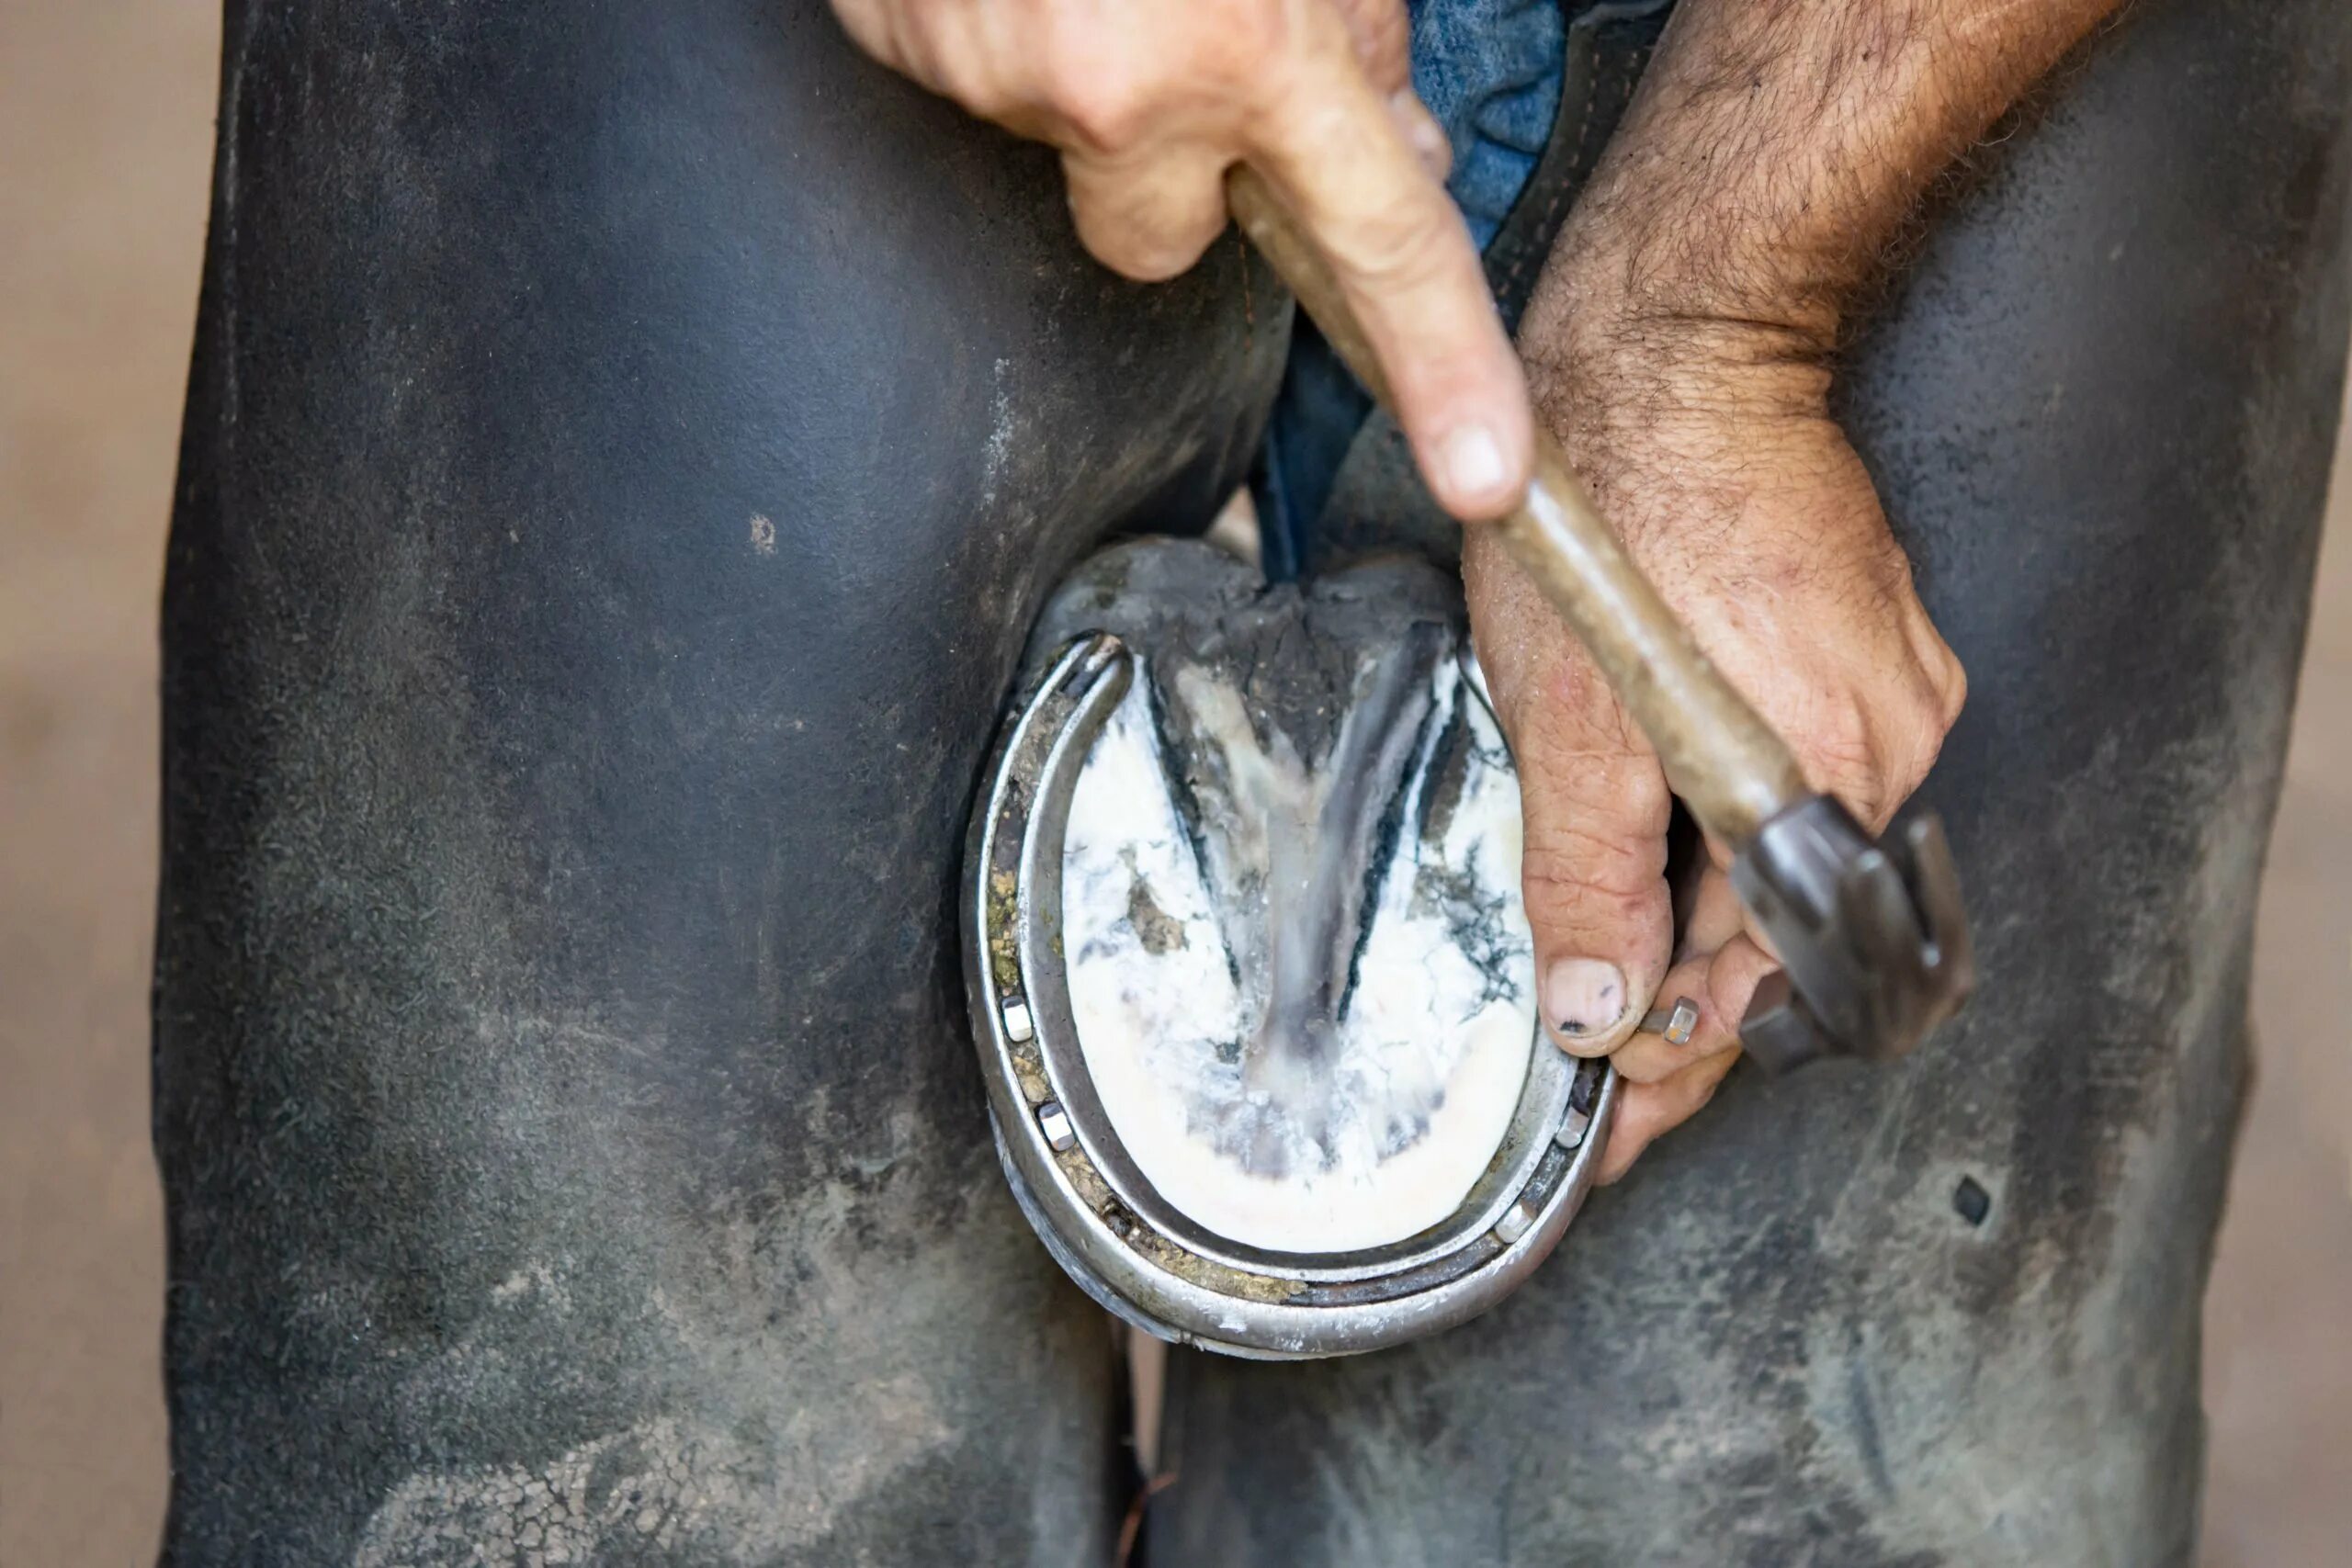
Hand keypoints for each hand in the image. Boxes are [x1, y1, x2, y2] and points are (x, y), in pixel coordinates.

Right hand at [830, 0, 1532, 518]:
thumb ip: (1347, 32)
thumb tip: (1387, 139)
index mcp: (1254, 42)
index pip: (1380, 233)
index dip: (1443, 359)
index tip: (1482, 470)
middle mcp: (1122, 84)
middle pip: (1162, 242)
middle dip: (1171, 173)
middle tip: (1164, 50)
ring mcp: (996, 77)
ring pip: (1061, 154)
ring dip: (1077, 82)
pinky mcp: (900, 43)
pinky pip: (969, 86)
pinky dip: (990, 31)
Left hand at [1466, 255, 1967, 1182]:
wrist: (1680, 334)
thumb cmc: (1613, 498)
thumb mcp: (1564, 711)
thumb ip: (1584, 873)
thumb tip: (1600, 1014)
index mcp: (1815, 782)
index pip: (1748, 988)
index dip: (1669, 1075)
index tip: (1609, 1140)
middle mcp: (1886, 751)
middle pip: (1777, 933)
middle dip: (1682, 1008)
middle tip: (1600, 1080)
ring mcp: (1894, 693)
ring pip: (1789, 861)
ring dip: (1701, 921)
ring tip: (1613, 983)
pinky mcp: (1876, 647)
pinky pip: (1804, 783)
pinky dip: (1728, 835)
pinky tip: (1662, 851)